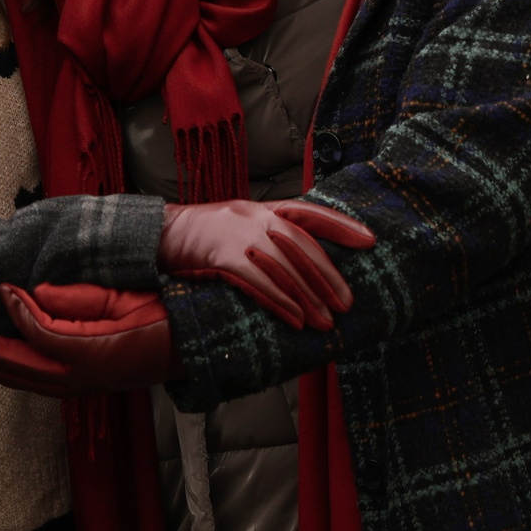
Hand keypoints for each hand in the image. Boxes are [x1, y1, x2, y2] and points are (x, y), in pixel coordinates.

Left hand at [0, 285, 176, 396]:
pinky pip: (48, 386)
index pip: (42, 333)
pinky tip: (10, 371)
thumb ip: (78, 298)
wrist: (194, 345)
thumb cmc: (165, 315)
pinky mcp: (92, 386)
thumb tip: (37, 293)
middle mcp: (87, 375)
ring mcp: (89, 385)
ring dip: (3, 372)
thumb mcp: (123, 298)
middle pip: (29, 366)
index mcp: (95, 350)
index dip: (18, 310)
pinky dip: (24, 379)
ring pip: (35, 383)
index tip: (3, 288)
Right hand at [157, 199, 374, 329]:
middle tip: (346, 304)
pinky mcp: (221, 257)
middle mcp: (255, 217)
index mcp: (264, 208)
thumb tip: (304, 263)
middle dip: (328, 279)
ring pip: (284, 269)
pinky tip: (295, 320)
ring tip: (325, 322)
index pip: (311, 213)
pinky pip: (258, 282)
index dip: (342, 226)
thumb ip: (270, 236)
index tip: (370, 240)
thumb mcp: (239, 225)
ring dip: (308, 299)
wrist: (159, 233)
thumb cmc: (202, 235)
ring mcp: (239, 236)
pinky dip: (280, 303)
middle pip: (302, 248)